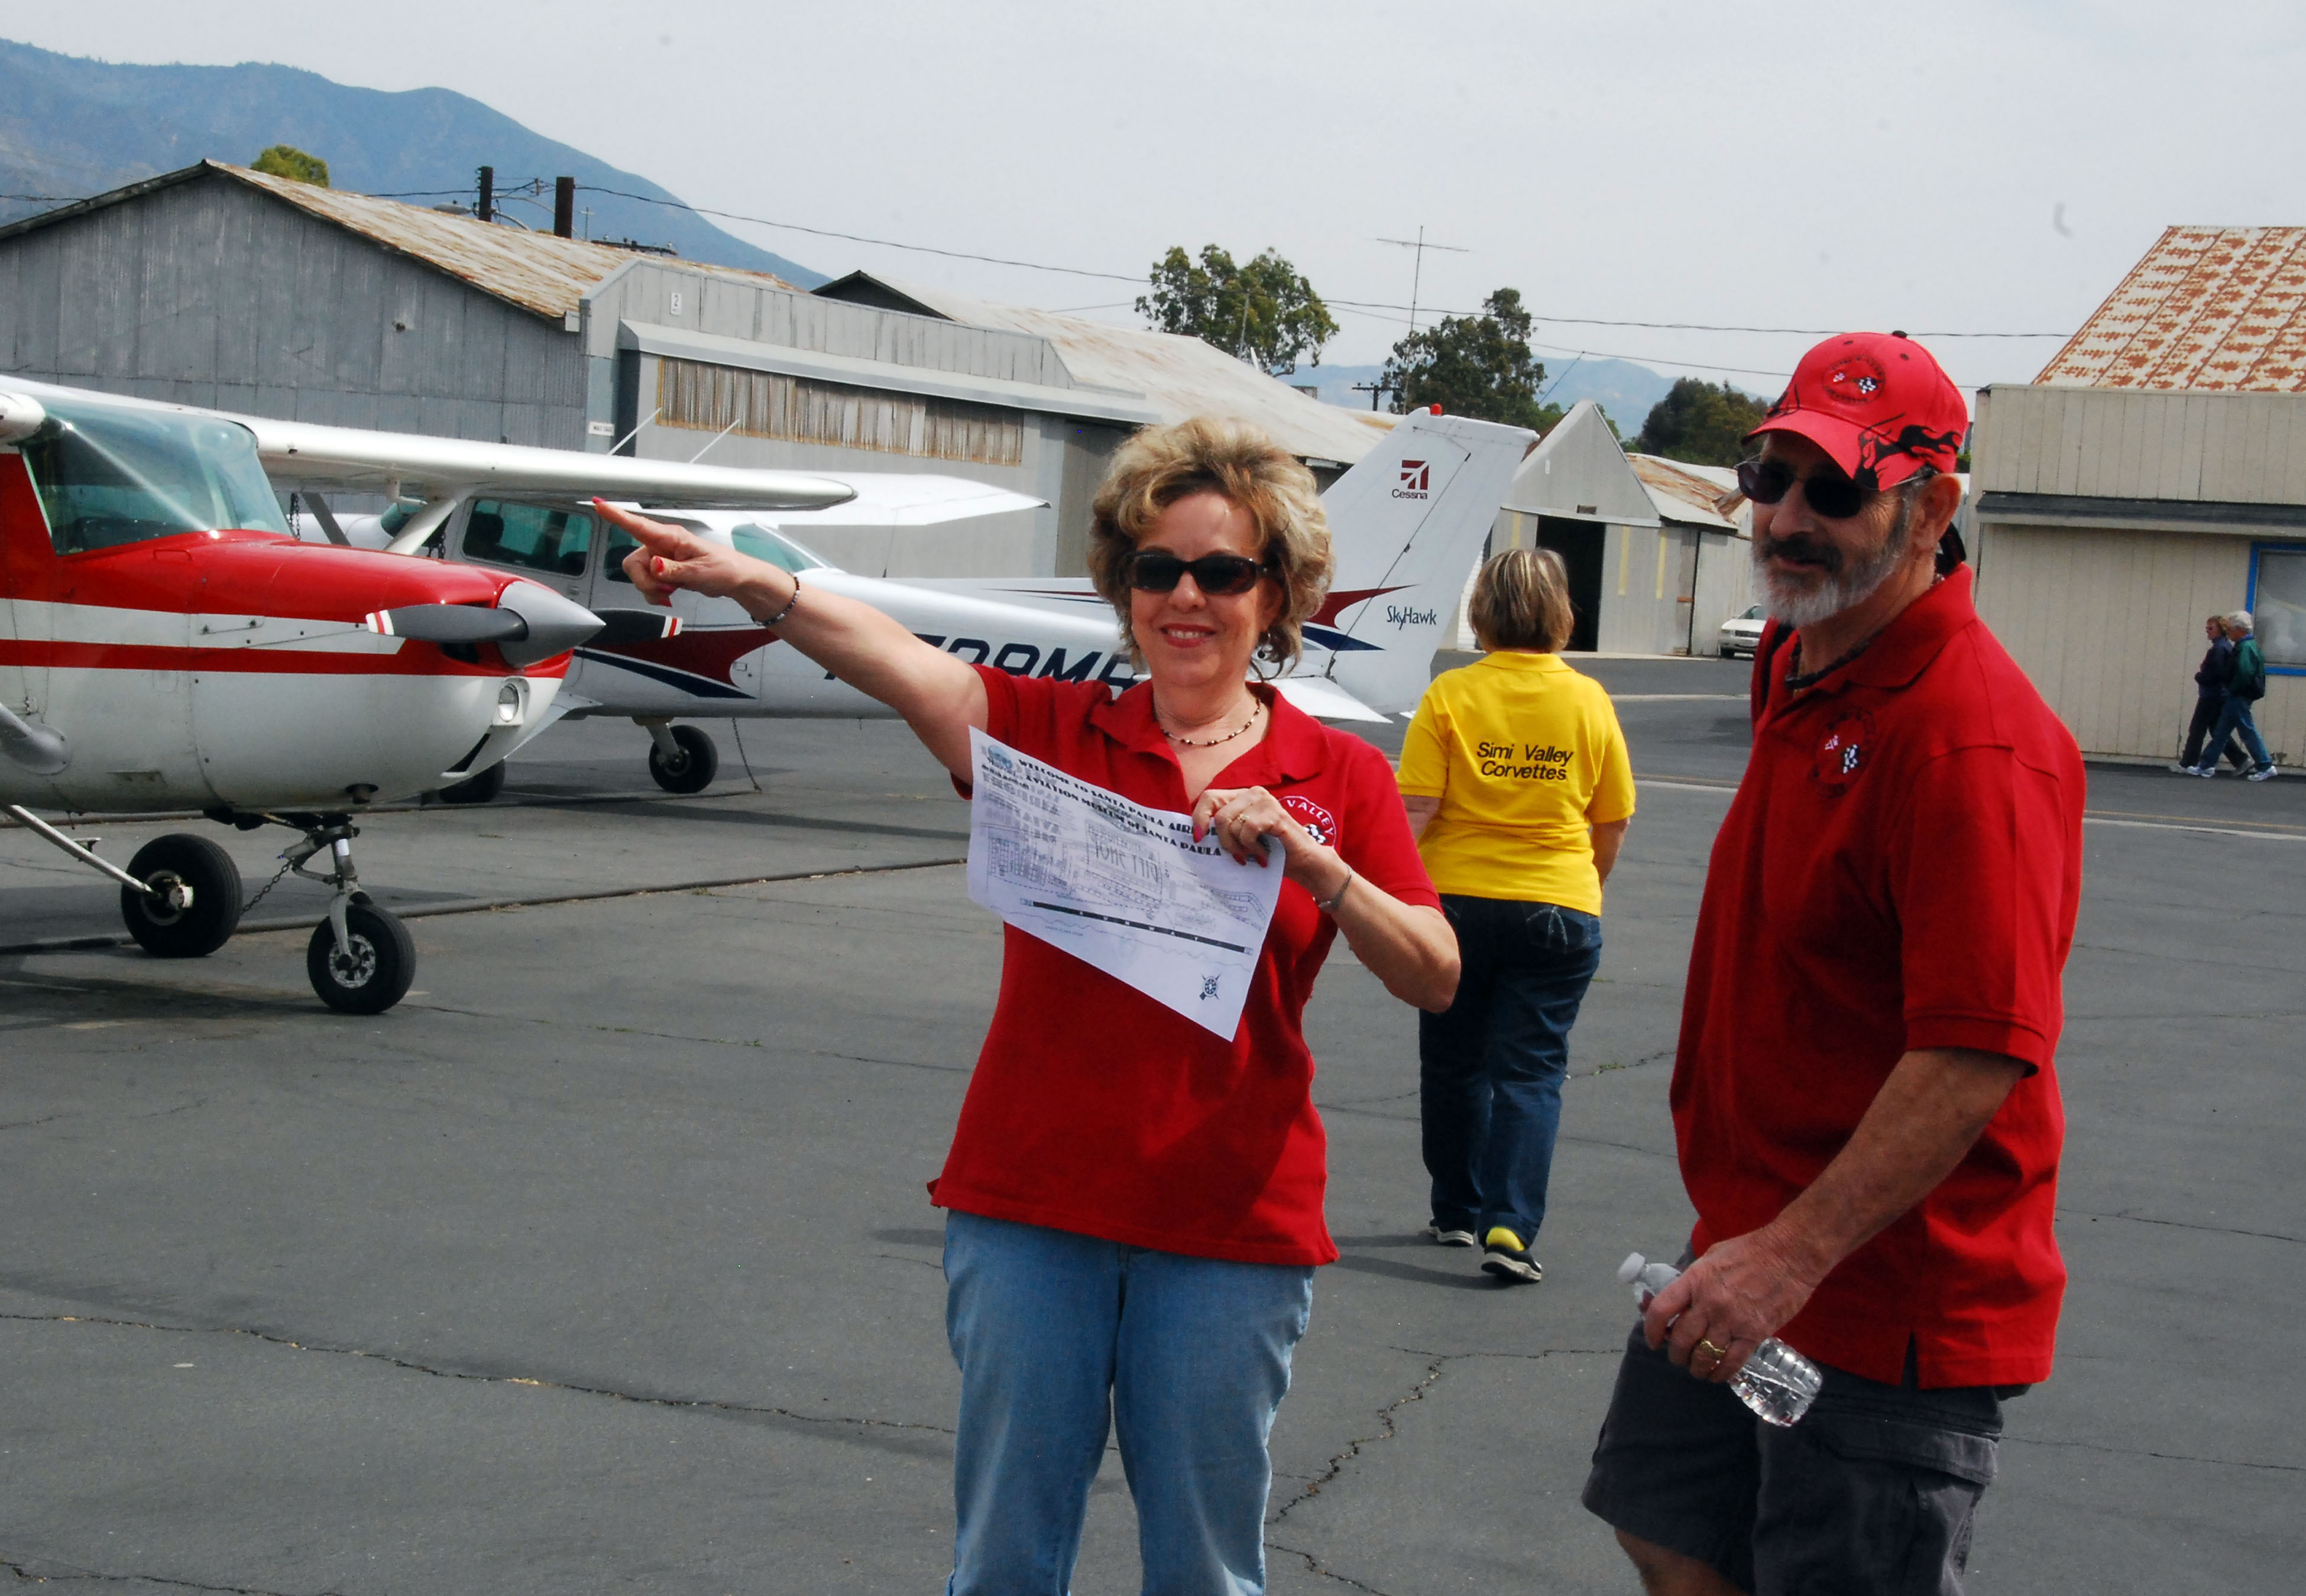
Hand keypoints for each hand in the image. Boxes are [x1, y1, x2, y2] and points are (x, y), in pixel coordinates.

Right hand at [591, 499, 783, 609]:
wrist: (735, 579)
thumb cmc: (724, 568)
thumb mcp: (701, 571)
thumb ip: (675, 570)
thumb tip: (654, 565)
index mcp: (671, 537)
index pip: (639, 525)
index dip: (617, 515)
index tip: (599, 504)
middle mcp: (661, 545)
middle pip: (632, 562)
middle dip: (644, 581)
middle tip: (666, 590)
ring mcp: (661, 558)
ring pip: (637, 574)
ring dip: (651, 589)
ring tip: (673, 591)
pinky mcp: (663, 570)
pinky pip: (646, 583)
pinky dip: (654, 594)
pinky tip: (670, 595)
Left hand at [1190, 786, 1335, 892]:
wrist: (1302, 861)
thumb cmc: (1270, 850)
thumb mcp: (1241, 838)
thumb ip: (1223, 830)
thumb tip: (1196, 836)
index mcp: (1241, 797)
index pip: (1209, 798)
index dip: (1199, 818)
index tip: (1199, 839)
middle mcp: (1252, 793)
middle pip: (1218, 815)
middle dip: (1223, 841)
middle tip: (1236, 855)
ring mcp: (1264, 800)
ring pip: (1231, 824)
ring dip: (1239, 847)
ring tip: (1253, 854)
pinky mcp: (1274, 813)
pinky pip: (1248, 830)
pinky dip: (1252, 847)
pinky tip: (1262, 854)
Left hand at [1642, 1226, 1821, 1383]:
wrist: (1789, 1254)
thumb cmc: (1749, 1251)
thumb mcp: (1710, 1258)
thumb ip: (1691, 1280)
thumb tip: (1673, 1301)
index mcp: (1695, 1280)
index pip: (1662, 1310)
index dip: (1651, 1330)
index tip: (1653, 1341)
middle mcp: (1709, 1302)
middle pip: (1681, 1340)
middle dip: (1675, 1354)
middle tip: (1678, 1357)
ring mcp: (1732, 1320)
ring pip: (1704, 1355)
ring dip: (1696, 1367)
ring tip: (1697, 1368)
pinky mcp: (1755, 1333)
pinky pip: (1732, 1362)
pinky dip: (1721, 1373)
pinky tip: (1717, 1375)